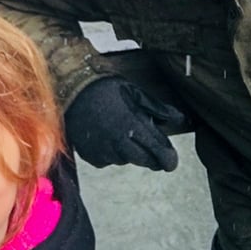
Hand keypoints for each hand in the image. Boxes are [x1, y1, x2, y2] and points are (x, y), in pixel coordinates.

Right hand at [64, 77, 188, 170]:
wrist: (70, 89)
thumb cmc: (104, 87)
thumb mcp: (135, 92)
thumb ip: (157, 108)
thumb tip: (180, 118)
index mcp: (132, 125)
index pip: (158, 151)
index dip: (168, 159)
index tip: (172, 162)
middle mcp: (118, 142)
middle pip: (144, 160)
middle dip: (152, 158)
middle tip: (154, 153)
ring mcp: (103, 150)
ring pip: (124, 160)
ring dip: (130, 153)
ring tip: (125, 136)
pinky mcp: (90, 155)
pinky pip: (107, 160)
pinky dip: (111, 153)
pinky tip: (109, 139)